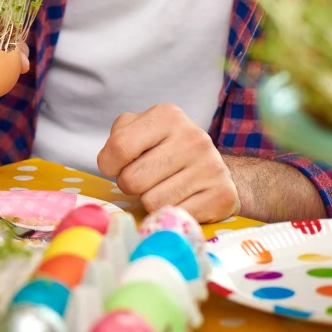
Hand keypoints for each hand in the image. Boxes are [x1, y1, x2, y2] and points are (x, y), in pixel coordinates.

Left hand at [96, 104, 239, 222]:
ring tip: (163, 188)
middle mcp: (192, 137)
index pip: (120, 146)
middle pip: (132, 179)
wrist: (211, 169)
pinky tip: (181, 199)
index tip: (116, 167)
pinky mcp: (222, 194)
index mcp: (167, 115)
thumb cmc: (164, 149)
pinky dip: (171, 213)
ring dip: (150, 200)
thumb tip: (109, 162)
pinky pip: (176, 216)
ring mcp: (211, 166)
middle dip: (130, 184)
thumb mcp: (138, 131)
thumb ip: (118, 138)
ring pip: (152, 202)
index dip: (109, 164)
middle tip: (144, 179)